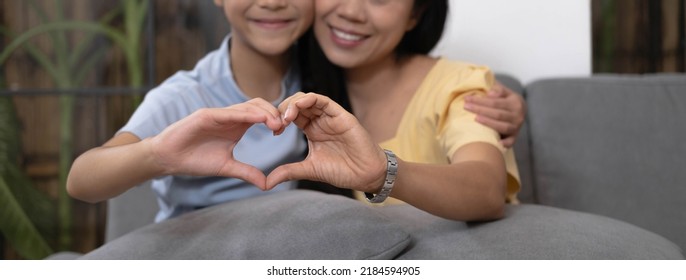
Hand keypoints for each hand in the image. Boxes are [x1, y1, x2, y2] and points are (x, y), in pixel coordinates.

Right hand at [149, 98, 283, 188]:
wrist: (168, 159)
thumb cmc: (195, 160)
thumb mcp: (226, 167)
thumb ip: (246, 172)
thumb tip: (266, 184)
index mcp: (236, 126)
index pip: (260, 115)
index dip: (274, 120)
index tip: (283, 132)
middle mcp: (229, 117)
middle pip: (258, 105)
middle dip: (273, 113)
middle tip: (283, 127)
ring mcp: (218, 114)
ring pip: (246, 106)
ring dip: (263, 112)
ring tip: (276, 124)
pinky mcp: (205, 115)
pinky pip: (228, 112)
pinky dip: (244, 114)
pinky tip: (258, 119)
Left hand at [266, 92, 386, 191]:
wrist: (365, 175)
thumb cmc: (342, 171)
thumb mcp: (310, 170)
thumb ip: (289, 172)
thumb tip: (266, 183)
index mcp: (312, 130)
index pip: (292, 115)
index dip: (280, 119)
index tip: (274, 131)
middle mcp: (320, 120)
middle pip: (297, 104)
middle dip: (284, 109)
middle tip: (278, 123)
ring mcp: (330, 116)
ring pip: (308, 99)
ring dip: (294, 104)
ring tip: (286, 117)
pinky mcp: (341, 115)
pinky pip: (323, 100)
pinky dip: (309, 99)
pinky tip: (299, 106)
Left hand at [464, 81, 525, 147]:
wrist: (520, 111)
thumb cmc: (506, 99)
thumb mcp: (505, 91)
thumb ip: (498, 89)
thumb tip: (489, 93)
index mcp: (515, 102)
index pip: (495, 102)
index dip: (481, 101)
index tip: (467, 99)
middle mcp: (518, 115)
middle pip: (497, 114)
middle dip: (480, 110)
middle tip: (466, 107)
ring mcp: (517, 127)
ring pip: (502, 127)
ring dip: (488, 123)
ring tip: (475, 119)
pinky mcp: (515, 136)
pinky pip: (511, 141)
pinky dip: (505, 143)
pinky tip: (497, 143)